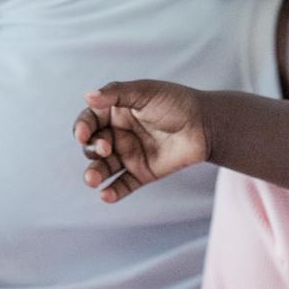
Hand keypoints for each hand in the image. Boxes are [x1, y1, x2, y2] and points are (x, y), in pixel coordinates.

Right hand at [74, 80, 208, 201]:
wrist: (206, 124)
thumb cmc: (176, 102)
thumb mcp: (144, 92)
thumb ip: (116, 93)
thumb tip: (87, 96)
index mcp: (115, 112)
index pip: (89, 121)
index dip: (82, 128)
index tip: (82, 134)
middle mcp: (119, 134)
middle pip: (92, 146)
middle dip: (92, 149)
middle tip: (106, 148)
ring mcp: (129, 155)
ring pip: (103, 168)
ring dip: (94, 174)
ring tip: (92, 179)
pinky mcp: (142, 173)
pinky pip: (122, 185)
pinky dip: (113, 192)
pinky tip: (106, 196)